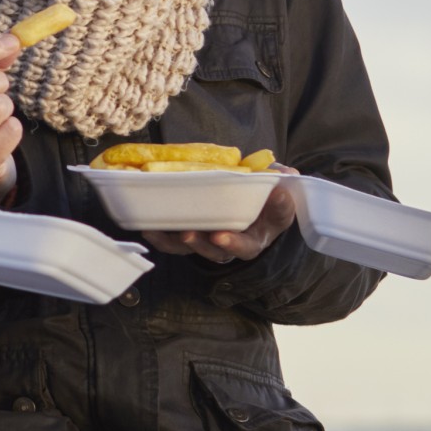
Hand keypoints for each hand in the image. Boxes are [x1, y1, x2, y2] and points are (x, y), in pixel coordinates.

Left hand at [140, 171, 300, 262]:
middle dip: (200, 244)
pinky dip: (160, 236)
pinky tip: (147, 226)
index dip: (233, 243)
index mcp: (254, 237)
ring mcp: (207, 241)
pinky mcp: (190, 233)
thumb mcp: (281, 195)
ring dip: (175, 240)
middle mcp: (229, 244)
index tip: (221, 236)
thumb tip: (284, 178)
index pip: (246, 246)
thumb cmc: (267, 200)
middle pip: (214, 252)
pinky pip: (173, 241)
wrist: (254, 203)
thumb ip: (282, 188)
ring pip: (190, 248)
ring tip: (161, 229)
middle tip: (188, 233)